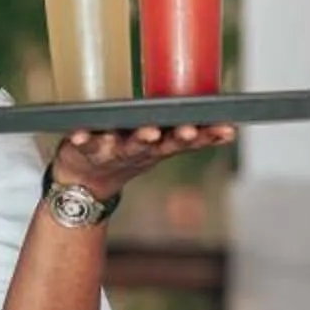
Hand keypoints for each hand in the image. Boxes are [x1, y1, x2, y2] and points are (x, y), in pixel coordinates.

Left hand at [52, 124, 238, 200]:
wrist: (83, 184)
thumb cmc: (125, 155)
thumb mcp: (159, 148)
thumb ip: (188, 136)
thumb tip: (228, 124)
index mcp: (156, 147)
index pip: (185, 141)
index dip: (206, 136)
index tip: (226, 129)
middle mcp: (136, 151)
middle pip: (160, 144)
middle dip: (176, 137)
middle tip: (189, 130)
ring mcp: (111, 151)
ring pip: (126, 146)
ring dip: (138, 140)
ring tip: (149, 132)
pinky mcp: (84, 149)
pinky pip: (84, 143)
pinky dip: (83, 139)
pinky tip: (80, 134)